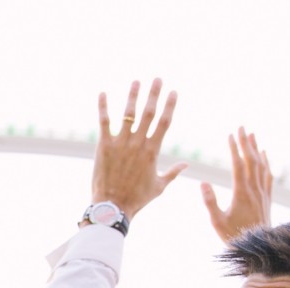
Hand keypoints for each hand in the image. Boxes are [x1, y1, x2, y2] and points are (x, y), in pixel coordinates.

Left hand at [89, 78, 186, 220]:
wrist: (113, 207)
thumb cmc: (137, 199)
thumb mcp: (159, 186)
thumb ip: (173, 173)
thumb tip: (187, 165)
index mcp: (153, 151)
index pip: (165, 122)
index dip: (170, 106)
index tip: (173, 92)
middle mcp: (138, 143)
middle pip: (149, 113)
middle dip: (154, 94)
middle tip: (158, 78)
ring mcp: (120, 143)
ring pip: (128, 114)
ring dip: (132, 96)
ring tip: (136, 81)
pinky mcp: (104, 146)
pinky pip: (104, 122)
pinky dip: (103, 107)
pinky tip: (103, 93)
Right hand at [201, 127, 272, 242]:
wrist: (257, 248)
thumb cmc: (234, 236)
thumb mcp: (217, 221)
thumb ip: (210, 202)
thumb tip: (203, 183)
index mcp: (241, 193)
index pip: (238, 165)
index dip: (234, 149)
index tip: (229, 135)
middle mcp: (255, 190)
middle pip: (252, 160)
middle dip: (246, 142)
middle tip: (241, 127)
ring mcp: (263, 193)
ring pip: (261, 165)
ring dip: (256, 149)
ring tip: (252, 135)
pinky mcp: (267, 198)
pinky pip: (268, 175)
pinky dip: (266, 162)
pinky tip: (264, 155)